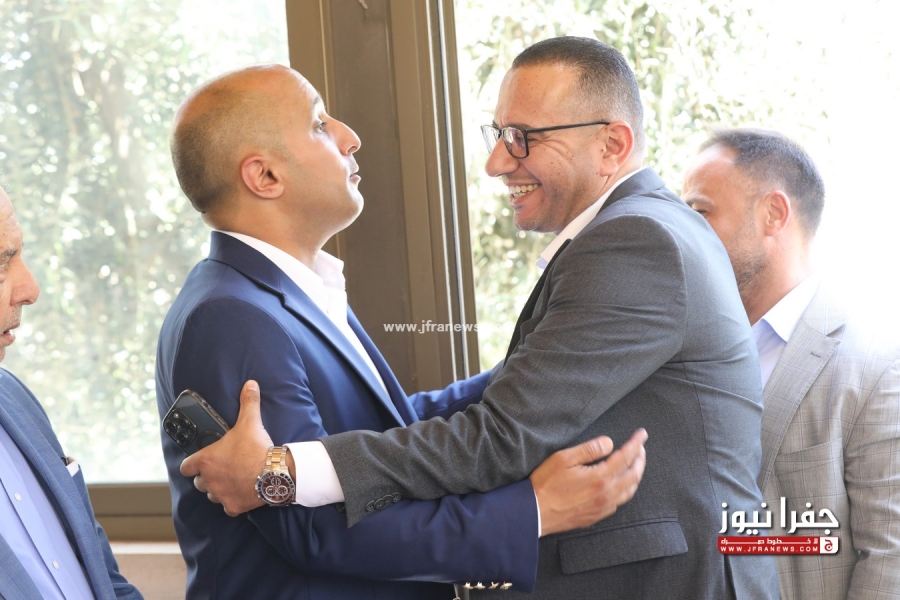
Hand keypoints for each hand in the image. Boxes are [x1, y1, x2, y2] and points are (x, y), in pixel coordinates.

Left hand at [180, 380, 273, 515]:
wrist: (275, 473)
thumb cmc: (257, 448)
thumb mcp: (250, 421)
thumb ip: (248, 402)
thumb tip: (250, 384)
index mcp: (206, 461)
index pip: (186, 466)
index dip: (191, 464)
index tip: (199, 462)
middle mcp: (208, 480)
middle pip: (199, 482)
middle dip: (207, 477)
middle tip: (222, 468)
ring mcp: (220, 495)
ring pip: (212, 495)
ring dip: (218, 489)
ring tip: (232, 480)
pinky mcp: (233, 507)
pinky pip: (227, 507)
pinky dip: (232, 502)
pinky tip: (241, 493)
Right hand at [532, 428, 647, 536]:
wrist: (534, 513)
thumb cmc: (546, 484)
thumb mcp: (564, 459)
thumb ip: (589, 449)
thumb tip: (609, 443)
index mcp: (600, 477)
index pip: (625, 457)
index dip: (636, 444)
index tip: (642, 434)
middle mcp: (606, 494)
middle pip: (633, 475)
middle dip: (640, 459)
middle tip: (641, 448)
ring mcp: (602, 508)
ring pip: (629, 491)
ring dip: (636, 475)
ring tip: (636, 465)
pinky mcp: (596, 516)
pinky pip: (619, 503)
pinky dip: (626, 490)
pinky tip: (621, 485)